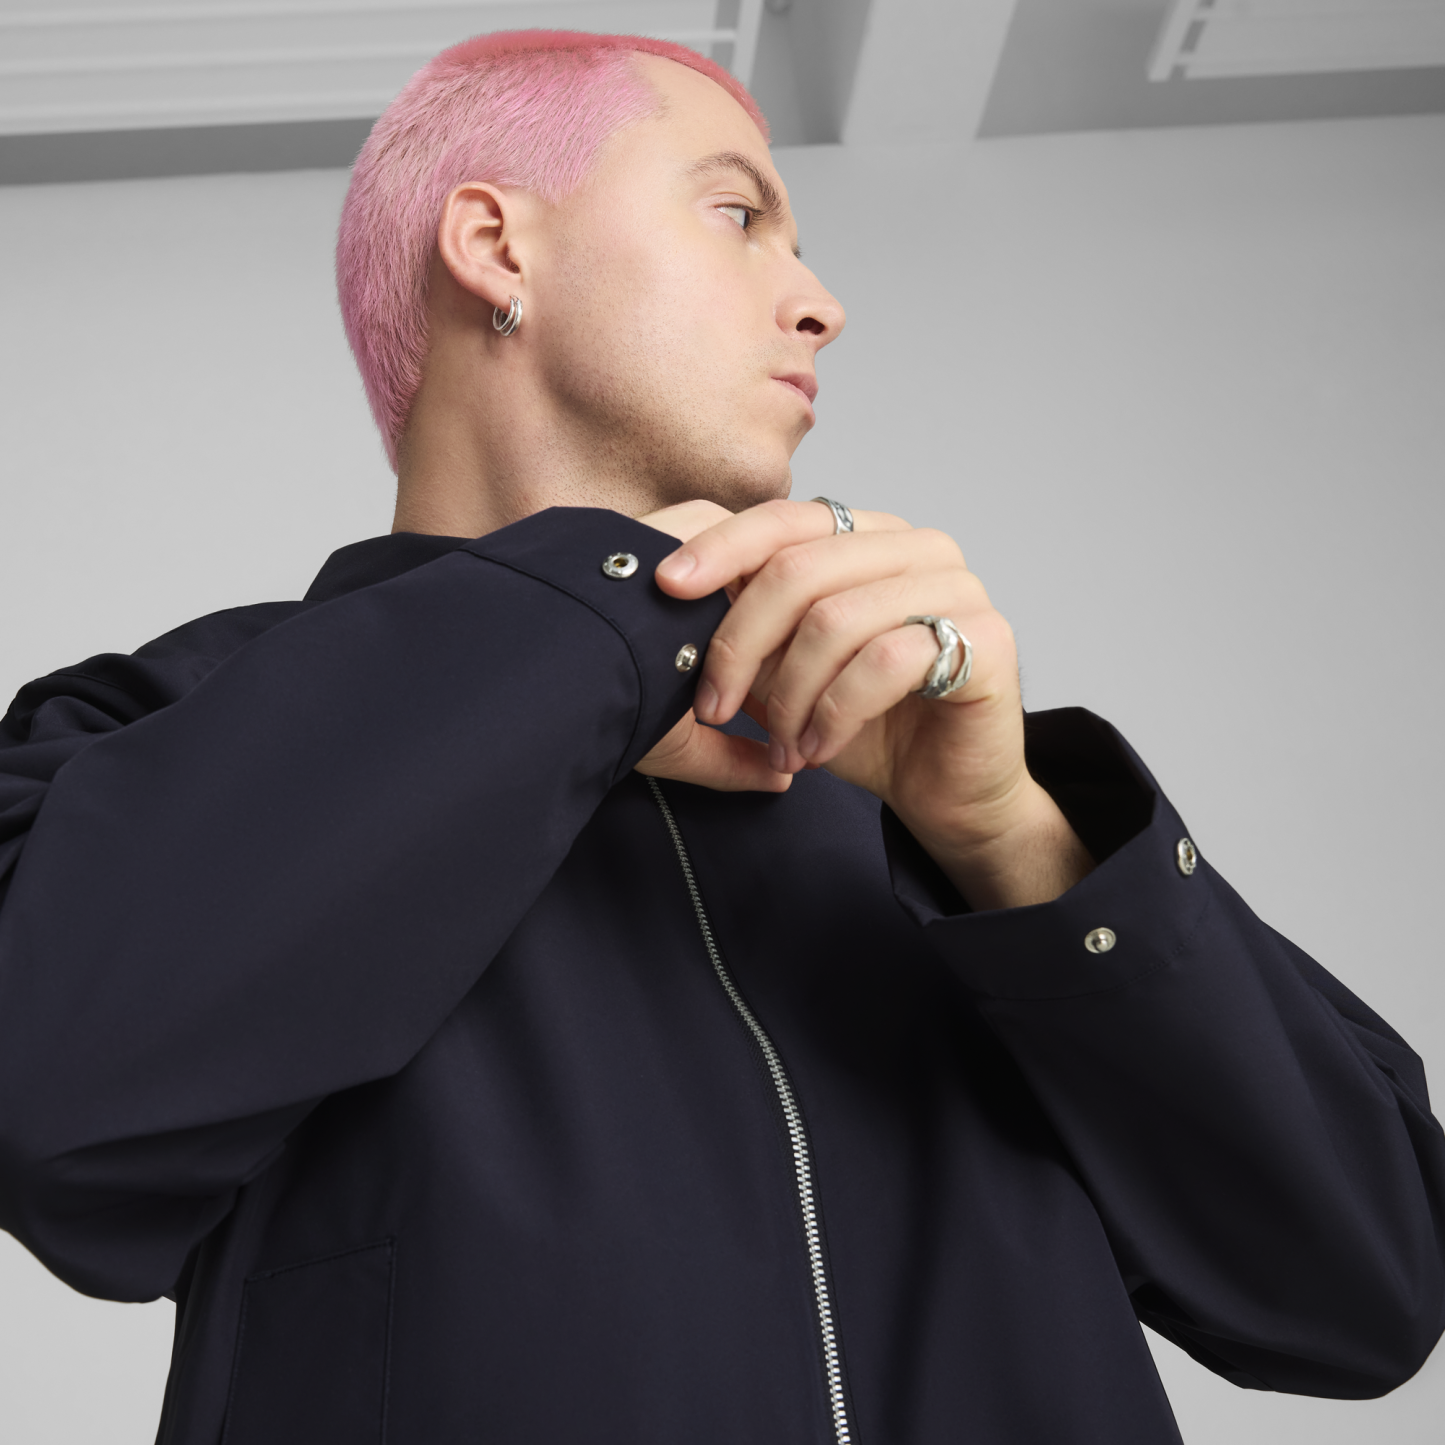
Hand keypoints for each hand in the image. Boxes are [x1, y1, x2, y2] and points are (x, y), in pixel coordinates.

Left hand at [638, 498, 1092, 908]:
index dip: (721, 549)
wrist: (947, 794)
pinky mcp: (988, 640)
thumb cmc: (869, 728)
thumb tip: (675, 601)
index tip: (667, 587)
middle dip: (739, 647)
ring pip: (835, 620)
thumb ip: (749, 632)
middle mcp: (918, 548)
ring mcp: (959, 587)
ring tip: (780, 746)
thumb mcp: (787, 672)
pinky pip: (885, 664)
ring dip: (789, 695)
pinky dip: (835, 714)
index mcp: (870, 537)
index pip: (785, 519)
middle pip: (798, 570)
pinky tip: (819, 748)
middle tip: (713, 709)